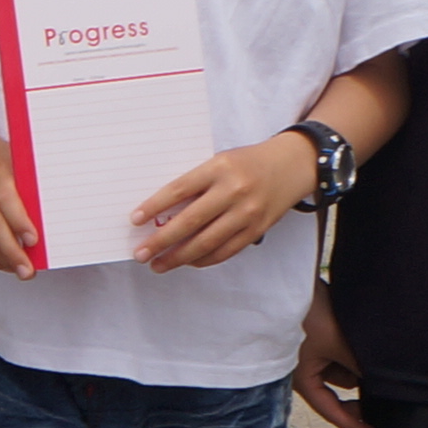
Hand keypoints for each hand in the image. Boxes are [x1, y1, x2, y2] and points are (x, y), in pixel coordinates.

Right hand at [0, 101, 39, 276]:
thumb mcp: (17, 160)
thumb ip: (30, 186)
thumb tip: (51, 218)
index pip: (8, 202)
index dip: (20, 223)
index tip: (34, 241)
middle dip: (12, 252)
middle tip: (27, 270)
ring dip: (0, 259)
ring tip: (18, 270)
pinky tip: (0, 263)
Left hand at [135, 133, 318, 272]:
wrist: (293, 165)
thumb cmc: (248, 162)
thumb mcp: (219, 162)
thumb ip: (195, 184)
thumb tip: (162, 213)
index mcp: (218, 168)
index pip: (178, 190)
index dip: (154, 207)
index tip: (135, 220)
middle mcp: (233, 191)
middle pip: (189, 222)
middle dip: (161, 241)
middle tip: (140, 253)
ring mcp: (247, 213)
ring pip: (206, 243)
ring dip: (178, 257)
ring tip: (158, 264)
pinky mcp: (257, 230)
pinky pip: (225, 251)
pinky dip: (203, 260)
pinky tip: (188, 262)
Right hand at [294, 285, 373, 427]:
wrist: (292, 282)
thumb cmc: (305, 315)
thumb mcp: (339, 345)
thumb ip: (360, 368)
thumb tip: (381, 382)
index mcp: (302, 379)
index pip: (331, 411)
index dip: (354, 425)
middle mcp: (304, 369)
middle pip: (336, 393)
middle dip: (357, 394)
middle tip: (382, 398)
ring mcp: (310, 353)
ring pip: (340, 371)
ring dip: (356, 368)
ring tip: (372, 359)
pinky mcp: (316, 337)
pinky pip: (338, 354)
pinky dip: (351, 353)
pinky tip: (365, 346)